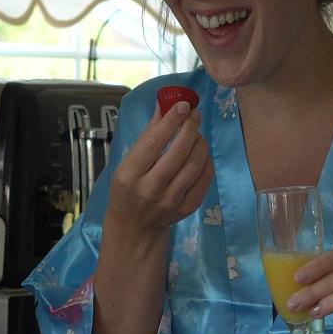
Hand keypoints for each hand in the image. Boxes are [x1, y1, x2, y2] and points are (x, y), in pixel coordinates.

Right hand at [103, 102, 211, 237]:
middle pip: (177, 153)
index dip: (170, 122)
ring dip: (199, 143)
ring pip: (194, 165)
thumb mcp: (126, 162)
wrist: (134, 228)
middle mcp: (150, 189)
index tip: (183, 105)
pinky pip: (204, 179)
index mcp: (129, 175)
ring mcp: (170, 201)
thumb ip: (147, 134)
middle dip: (189, 128)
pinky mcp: (187, 208)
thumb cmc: (127, 190)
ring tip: (197, 132)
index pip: (153, 143)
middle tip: (194, 114)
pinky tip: (200, 151)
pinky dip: (205, 161)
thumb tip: (164, 105)